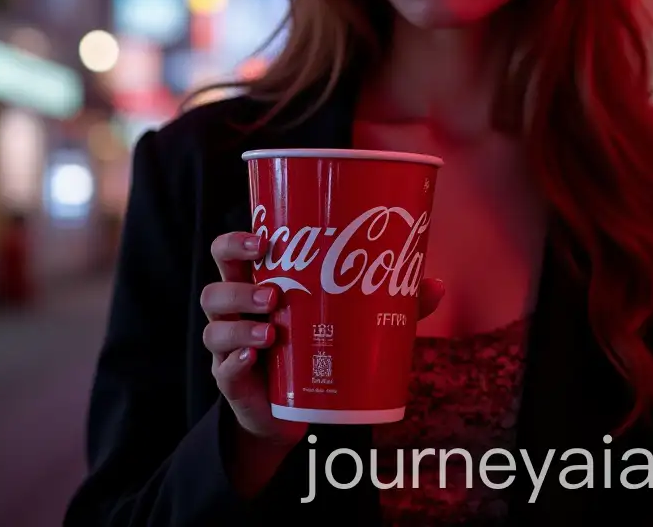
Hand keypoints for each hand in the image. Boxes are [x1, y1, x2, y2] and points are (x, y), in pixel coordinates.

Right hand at [201, 231, 444, 450]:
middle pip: (215, 285)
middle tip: (273, 289)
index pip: (232, 252)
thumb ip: (391, 301)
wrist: (299, 413)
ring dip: (240, 323)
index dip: (238, 241)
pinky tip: (255, 357)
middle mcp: (237, 311)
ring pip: (215, 327)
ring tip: (272, 327)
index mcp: (260, 282)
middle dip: (237, 283)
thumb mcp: (354, 321)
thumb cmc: (321, 347)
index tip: (264, 238)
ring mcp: (229, 349)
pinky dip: (236, 362)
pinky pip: (223, 371)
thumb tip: (437, 283)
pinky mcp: (233, 384)